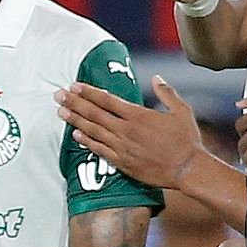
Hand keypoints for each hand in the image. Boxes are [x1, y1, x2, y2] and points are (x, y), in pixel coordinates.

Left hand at [55, 75, 207, 189]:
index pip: (107, 100)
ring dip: (76, 120)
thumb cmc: (187, 140)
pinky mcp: (123, 163)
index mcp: (138, 115)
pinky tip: (76, 135)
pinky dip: (87, 142)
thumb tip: (156, 77)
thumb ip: (166, 93)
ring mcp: (123, 148)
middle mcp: (126, 130)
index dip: (89, 92)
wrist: (188, 169)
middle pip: (95, 114)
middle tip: (58, 95)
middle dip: (75, 103)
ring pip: (94, 131)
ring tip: (61, 112)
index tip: (74, 86)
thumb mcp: (181, 111)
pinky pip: (100, 150)